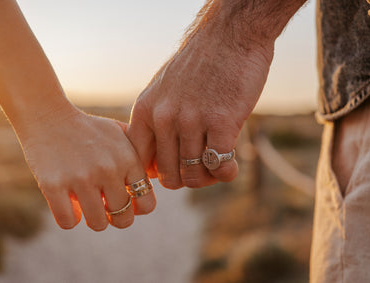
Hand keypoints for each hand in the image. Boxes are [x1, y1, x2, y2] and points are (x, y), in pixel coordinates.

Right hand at [17, 105, 155, 230]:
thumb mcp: (120, 133)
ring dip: (93, 220)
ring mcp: (81, 178)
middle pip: (123, 219)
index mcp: (129, 159)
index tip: (126, 204)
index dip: (137, 209)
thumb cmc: (89, 129)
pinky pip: (68, 222)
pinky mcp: (53, 185)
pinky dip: (70, 218)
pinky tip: (68, 204)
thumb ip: (140, 153)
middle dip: (115, 218)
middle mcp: (109, 170)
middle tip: (105, 209)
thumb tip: (154, 177)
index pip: (147, 204)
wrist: (48, 116)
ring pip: (97, 224)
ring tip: (88, 206)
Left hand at [127, 29, 273, 188]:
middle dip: (185, 180)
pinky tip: (231, 166)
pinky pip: (218, 165)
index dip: (155, 176)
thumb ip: (158, 123)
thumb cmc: (199, 67)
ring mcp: (191, 120)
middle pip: (167, 174)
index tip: (173, 173)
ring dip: (207, 178)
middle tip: (200, 171)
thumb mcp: (164, 90)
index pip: (138, 161)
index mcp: (146, 110)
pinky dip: (225, 173)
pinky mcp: (220, 121)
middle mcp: (164, 118)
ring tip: (216, 168)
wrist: (229, 35)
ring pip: (192, 175)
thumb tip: (156, 164)